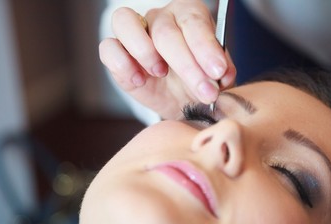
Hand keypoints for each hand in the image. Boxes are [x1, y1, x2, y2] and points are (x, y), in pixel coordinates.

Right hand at [99, 0, 235, 119]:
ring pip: (125, 22)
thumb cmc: (198, 81)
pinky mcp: (115, 53)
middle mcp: (160, 18)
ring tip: (161, 73)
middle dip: (187, 65)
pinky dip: (122, 64)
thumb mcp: (215, 78)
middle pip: (165, 31)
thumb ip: (221, 71)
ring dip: (145, 51)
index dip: (206, 48)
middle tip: (205, 91)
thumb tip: (222, 74)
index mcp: (188, 15)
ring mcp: (134, 33)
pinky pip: (108, 48)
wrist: (180, 100)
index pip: (194, 22)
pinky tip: (140, 81)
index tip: (218, 71)